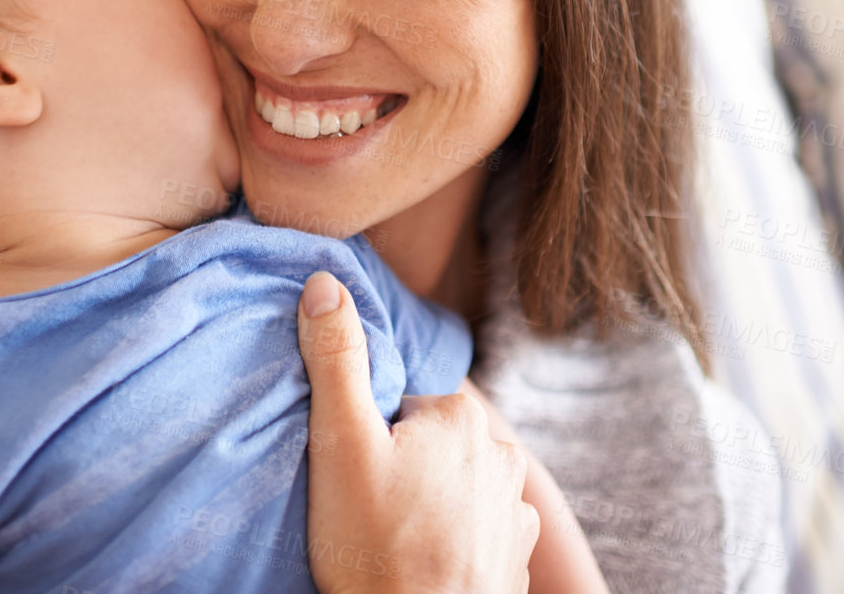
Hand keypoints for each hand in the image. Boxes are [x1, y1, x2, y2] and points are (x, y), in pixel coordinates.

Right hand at [297, 271, 538, 593]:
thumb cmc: (375, 548)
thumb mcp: (339, 445)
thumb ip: (336, 360)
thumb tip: (326, 282)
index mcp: (462, 418)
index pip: (404, 403)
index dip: (370, 434)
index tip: (353, 470)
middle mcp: (502, 456)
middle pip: (431, 444)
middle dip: (400, 468)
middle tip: (365, 508)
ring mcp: (515, 513)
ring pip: (454, 488)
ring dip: (427, 506)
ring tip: (388, 539)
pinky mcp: (517, 559)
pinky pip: (475, 532)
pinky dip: (450, 542)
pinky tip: (419, 561)